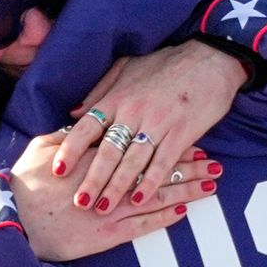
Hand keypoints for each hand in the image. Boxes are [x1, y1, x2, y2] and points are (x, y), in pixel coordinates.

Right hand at [13, 133, 215, 261]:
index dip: (165, 140)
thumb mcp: (41, 150)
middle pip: (156, 168)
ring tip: (212, 184)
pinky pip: (143, 225)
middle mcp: (109, 179)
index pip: (139, 144)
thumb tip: (82, 120)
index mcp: (95, 155)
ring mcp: (111, 207)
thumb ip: (65, 135)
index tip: (188, 135)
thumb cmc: (22, 186)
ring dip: (187, 189)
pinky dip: (164, 217)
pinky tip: (184, 210)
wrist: (13, 224)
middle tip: (213, 161)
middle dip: (187, 164)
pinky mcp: (108, 234)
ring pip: (158, 195)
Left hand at [52, 40, 244, 213]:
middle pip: (107, 151)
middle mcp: (134, 112)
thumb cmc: (167, 63)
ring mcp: (158, 124)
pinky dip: (150, 182)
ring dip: (116, 187)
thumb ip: (101, 91)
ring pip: (132, 161)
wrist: (209, 58)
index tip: (57, 170)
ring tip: (103, 207)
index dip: (71, 150)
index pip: (87, 127)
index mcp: (118, 98)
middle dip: (91, 179)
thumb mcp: (127, 67)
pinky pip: (162, 163)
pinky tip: (139, 199)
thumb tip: (75, 112)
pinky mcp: (182, 133)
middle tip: (78, 202)